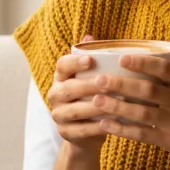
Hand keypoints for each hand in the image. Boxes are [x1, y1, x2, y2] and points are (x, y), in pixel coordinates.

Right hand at [46, 34, 107, 151]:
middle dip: (89, 86)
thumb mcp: (92, 79)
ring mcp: (58, 115)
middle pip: (68, 88)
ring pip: (75, 110)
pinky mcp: (65, 132)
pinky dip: (96, 127)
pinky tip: (112, 123)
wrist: (85, 133)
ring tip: (115, 104)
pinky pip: (81, 130)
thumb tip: (90, 35)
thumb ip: (93, 60)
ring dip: (95, 107)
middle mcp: (55, 95)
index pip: (62, 65)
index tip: (90, 60)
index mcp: (61, 77)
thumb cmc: (92, 98)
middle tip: (109, 83)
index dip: (74, 62)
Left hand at [90, 53, 169, 168]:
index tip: (122, 58)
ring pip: (141, 113)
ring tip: (96, 100)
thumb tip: (158, 51)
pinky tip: (104, 124)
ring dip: (116, 106)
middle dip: (121, 84)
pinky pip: (141, 134)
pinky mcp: (169, 141)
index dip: (143, 63)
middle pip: (148, 91)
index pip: (165, 69)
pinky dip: (121, 129)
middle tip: (99, 80)